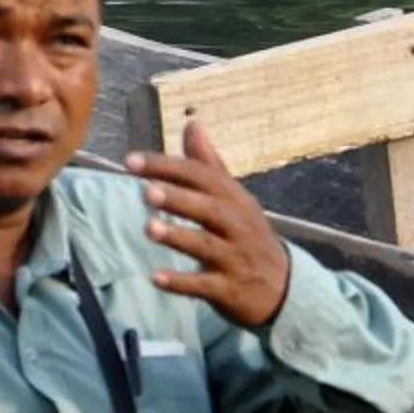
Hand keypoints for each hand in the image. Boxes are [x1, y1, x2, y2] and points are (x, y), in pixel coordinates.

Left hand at [126, 119, 292, 328]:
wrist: (283, 287)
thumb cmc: (246, 235)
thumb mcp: (233, 198)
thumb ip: (208, 164)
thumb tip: (191, 122)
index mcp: (234, 199)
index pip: (201, 176)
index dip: (167, 167)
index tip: (130, 161)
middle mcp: (237, 225)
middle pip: (208, 208)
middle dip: (178, 199)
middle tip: (146, 191)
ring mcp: (235, 259)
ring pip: (206, 245)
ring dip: (178, 236)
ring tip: (149, 228)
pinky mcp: (229, 290)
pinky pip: (204, 285)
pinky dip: (181, 282)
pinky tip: (155, 277)